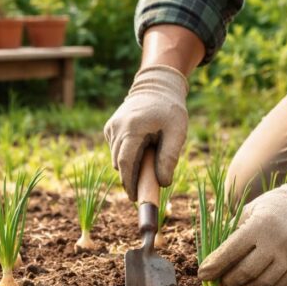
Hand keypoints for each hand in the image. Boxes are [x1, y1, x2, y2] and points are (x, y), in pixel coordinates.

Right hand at [104, 65, 188, 200]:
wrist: (156, 87)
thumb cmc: (170, 110)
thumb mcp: (177, 132)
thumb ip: (169, 158)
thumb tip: (163, 183)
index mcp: (133, 128)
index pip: (126, 162)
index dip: (130, 183)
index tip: (135, 198)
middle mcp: (117, 127)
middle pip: (120, 163)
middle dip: (131, 178)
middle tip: (146, 188)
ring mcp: (111, 127)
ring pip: (117, 158)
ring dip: (131, 165)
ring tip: (148, 159)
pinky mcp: (109, 128)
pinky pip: (116, 150)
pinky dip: (127, 155)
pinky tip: (141, 147)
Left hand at [198, 167, 286, 285]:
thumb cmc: (273, 207)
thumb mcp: (249, 210)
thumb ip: (229, 231)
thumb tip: (209, 257)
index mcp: (261, 225)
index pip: (232, 251)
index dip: (214, 266)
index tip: (201, 274)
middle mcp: (278, 243)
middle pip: (246, 272)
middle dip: (226, 282)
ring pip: (261, 284)